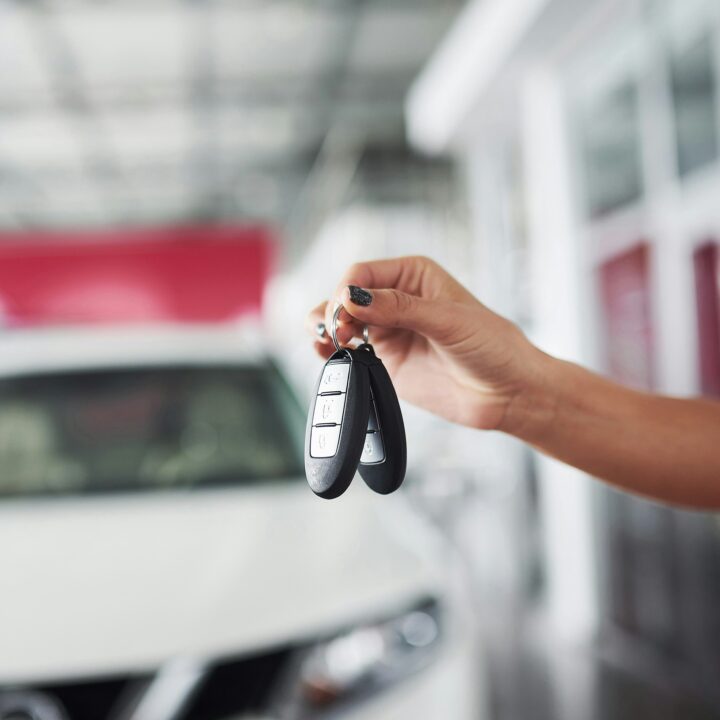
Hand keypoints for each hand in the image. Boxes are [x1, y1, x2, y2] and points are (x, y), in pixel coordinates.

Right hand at [305, 256, 546, 430]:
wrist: (507, 393)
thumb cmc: (492, 346)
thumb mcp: (448, 320)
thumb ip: (399, 308)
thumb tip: (353, 297)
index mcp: (413, 276)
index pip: (363, 273)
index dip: (348, 290)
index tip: (347, 312)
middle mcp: (396, 300)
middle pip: (346, 295)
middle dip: (335, 311)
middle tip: (340, 333)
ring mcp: (388, 331)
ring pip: (340, 321)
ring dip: (326, 327)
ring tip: (329, 341)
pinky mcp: (384, 360)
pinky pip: (347, 350)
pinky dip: (331, 350)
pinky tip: (328, 352)